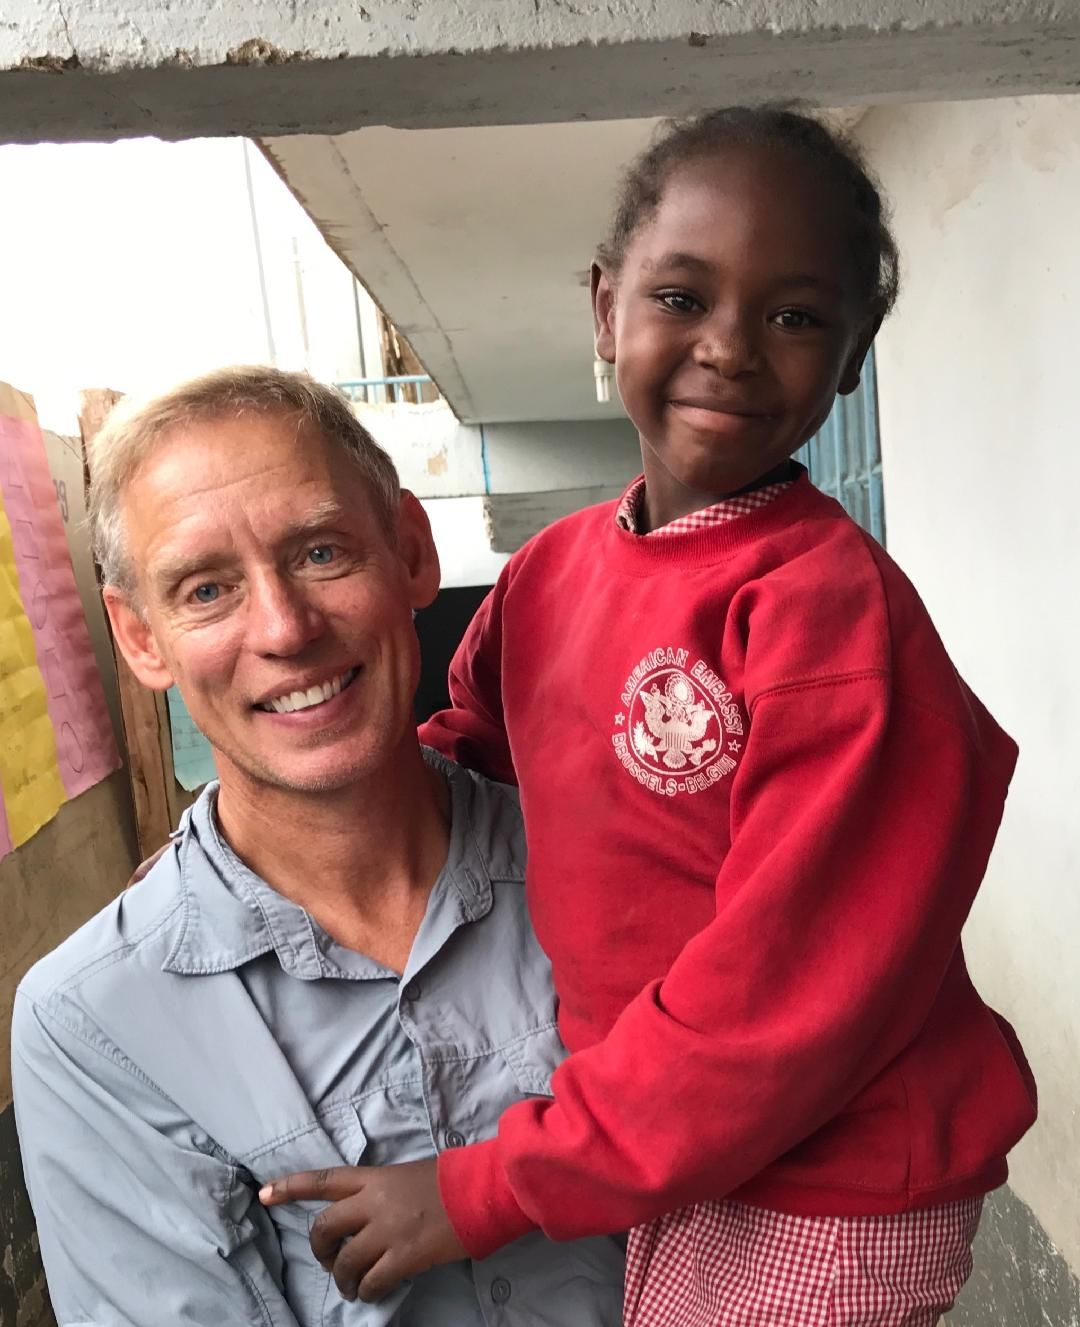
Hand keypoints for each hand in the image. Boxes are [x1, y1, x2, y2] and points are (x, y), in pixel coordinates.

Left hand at [260, 1159, 466, 1301]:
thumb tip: (366, 1218)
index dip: (291, 1187)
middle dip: (319, 1250)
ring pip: (344, 1261)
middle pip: (325, 1227)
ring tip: (351, 1287)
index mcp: (375, 1177)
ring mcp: (387, 1229)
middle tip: (329, 1262)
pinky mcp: (404, 1256)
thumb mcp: (407, 1176)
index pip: (324, 1180)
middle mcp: (374, 1201)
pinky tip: (373, 1292)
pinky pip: (370, 1282)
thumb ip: (381, 1193)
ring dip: (342, 1279)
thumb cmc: (449, 1181)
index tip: (264, 1194)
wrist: (481, 1191)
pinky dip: (366, 1291)